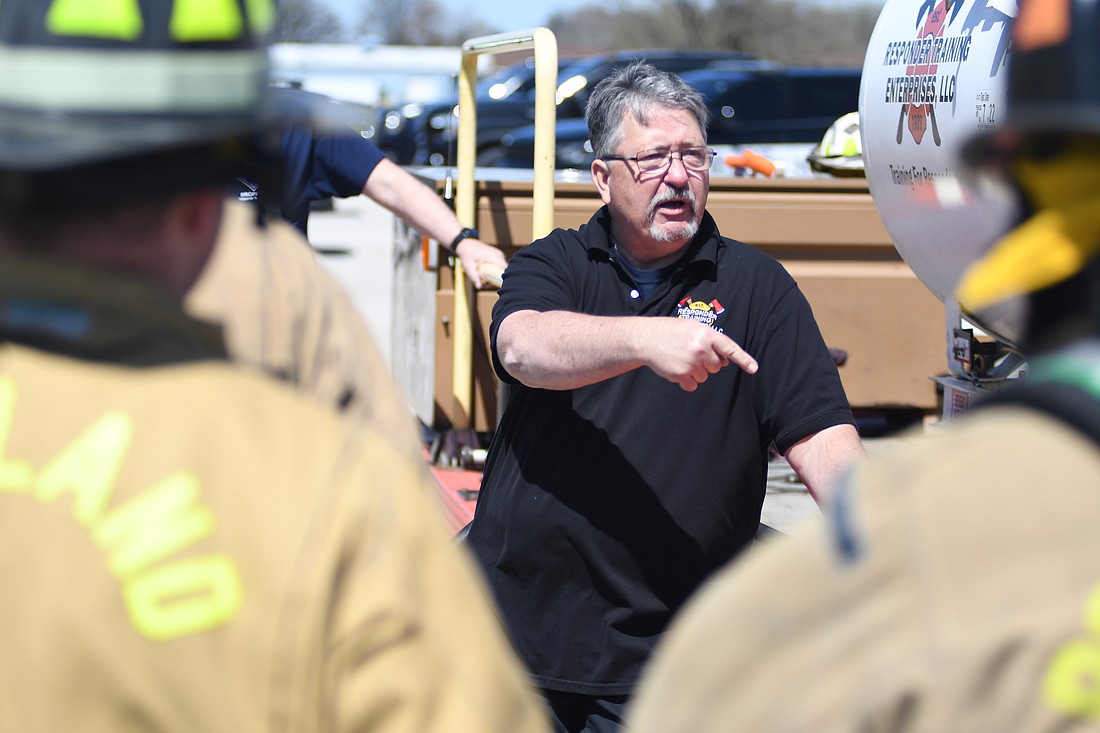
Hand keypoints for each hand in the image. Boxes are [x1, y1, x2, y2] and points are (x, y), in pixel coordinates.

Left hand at [455, 238, 507, 288]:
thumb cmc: (467, 255)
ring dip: (495, 275)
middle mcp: (498, 254)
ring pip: (503, 269)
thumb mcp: (468, 266)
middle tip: (486, 283)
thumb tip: (479, 287)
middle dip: (497, 279)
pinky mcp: (499, 255)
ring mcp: (500, 254)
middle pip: (504, 270)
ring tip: (484, 278)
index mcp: (492, 255)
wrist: (466, 244)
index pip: (505, 268)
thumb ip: (474, 277)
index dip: (502, 277)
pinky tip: (486, 273)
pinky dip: (495, 271)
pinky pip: (501, 266)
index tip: (494, 284)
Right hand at [643, 318, 757, 391]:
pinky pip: (693, 385)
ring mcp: (692, 362)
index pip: (730, 348)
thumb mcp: (692, 327)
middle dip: (707, 364)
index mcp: (706, 334)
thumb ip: (710, 341)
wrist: (645, 338)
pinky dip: (686, 381)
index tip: (754, 369)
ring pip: (705, 377)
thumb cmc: (669, 331)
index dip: (743, 359)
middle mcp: (701, 348)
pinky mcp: (682, 374)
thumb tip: (724, 362)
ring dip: (695, 372)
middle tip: (691, 354)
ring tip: (680, 359)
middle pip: (716, 367)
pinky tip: (676, 369)